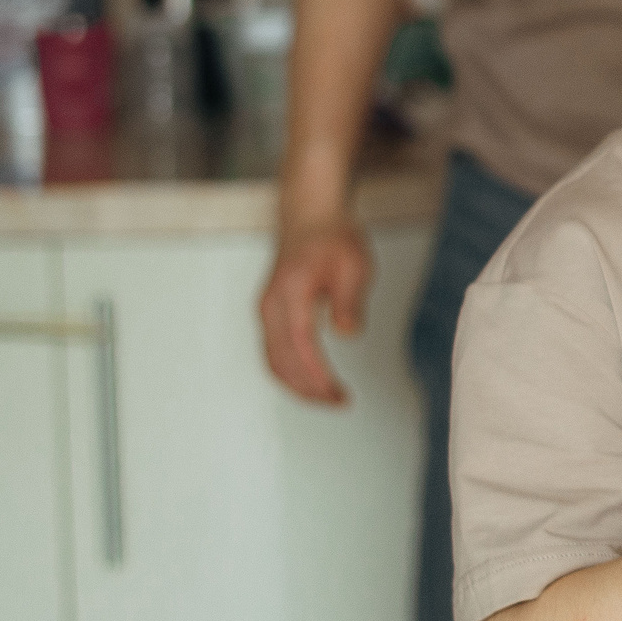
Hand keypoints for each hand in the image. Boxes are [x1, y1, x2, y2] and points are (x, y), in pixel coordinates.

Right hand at [259, 219, 372, 404]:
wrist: (311, 216)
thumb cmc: (334, 238)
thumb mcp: (354, 265)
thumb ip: (349, 301)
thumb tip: (347, 333)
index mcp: (290, 294)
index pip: (300, 347)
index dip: (318, 377)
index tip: (339, 395)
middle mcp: (271, 306)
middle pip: (281, 362)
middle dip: (309, 390)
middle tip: (339, 403)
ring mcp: (267, 310)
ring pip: (273, 361)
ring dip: (298, 386)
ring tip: (329, 398)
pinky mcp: (271, 313)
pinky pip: (273, 352)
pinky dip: (290, 372)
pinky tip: (313, 381)